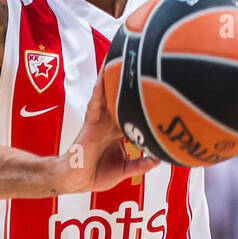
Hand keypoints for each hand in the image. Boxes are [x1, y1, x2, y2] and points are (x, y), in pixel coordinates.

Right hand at [54, 74, 157, 193]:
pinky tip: (105, 77)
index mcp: (120, 131)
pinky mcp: (91, 122)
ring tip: (121, 58)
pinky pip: (96, 103)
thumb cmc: (96, 173)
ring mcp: (101, 121)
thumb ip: (142, 164)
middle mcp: (111, 122)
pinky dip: (100, 90)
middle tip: (142, 62)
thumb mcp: (126, 169)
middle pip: (123, 98)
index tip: (161, 90)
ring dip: (113, 78)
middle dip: (130, 81)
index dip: (146, 102)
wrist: (76, 180)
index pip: (135, 112)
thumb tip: (160, 160)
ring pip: (109, 95)